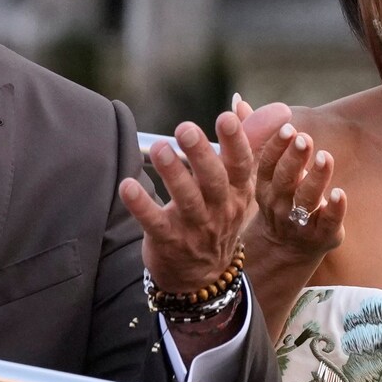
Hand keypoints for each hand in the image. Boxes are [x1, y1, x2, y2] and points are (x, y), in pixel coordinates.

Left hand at [118, 111, 255, 294]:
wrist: (203, 277)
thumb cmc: (219, 216)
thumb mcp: (238, 185)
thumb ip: (243, 143)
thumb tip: (253, 105)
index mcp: (239, 192)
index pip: (241, 164)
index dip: (236, 141)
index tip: (225, 117)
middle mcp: (220, 209)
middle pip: (213, 180)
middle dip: (200, 153)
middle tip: (185, 128)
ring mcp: (195, 228)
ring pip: (186, 200)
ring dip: (173, 174)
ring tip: (159, 149)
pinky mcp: (168, 241)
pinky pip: (155, 223)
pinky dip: (142, 205)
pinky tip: (128, 186)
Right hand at [238, 97, 344, 266]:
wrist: (287, 249)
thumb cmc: (278, 200)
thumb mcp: (265, 172)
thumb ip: (255, 135)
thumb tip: (238, 100)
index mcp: (265, 186)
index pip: (267, 165)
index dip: (276, 147)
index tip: (287, 128)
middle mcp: (279, 204)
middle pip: (285, 181)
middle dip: (294, 159)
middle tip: (303, 138)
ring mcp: (299, 222)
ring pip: (306, 200)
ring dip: (316, 178)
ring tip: (325, 156)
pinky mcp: (322, 235)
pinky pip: (327, 222)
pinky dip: (334, 209)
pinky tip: (339, 193)